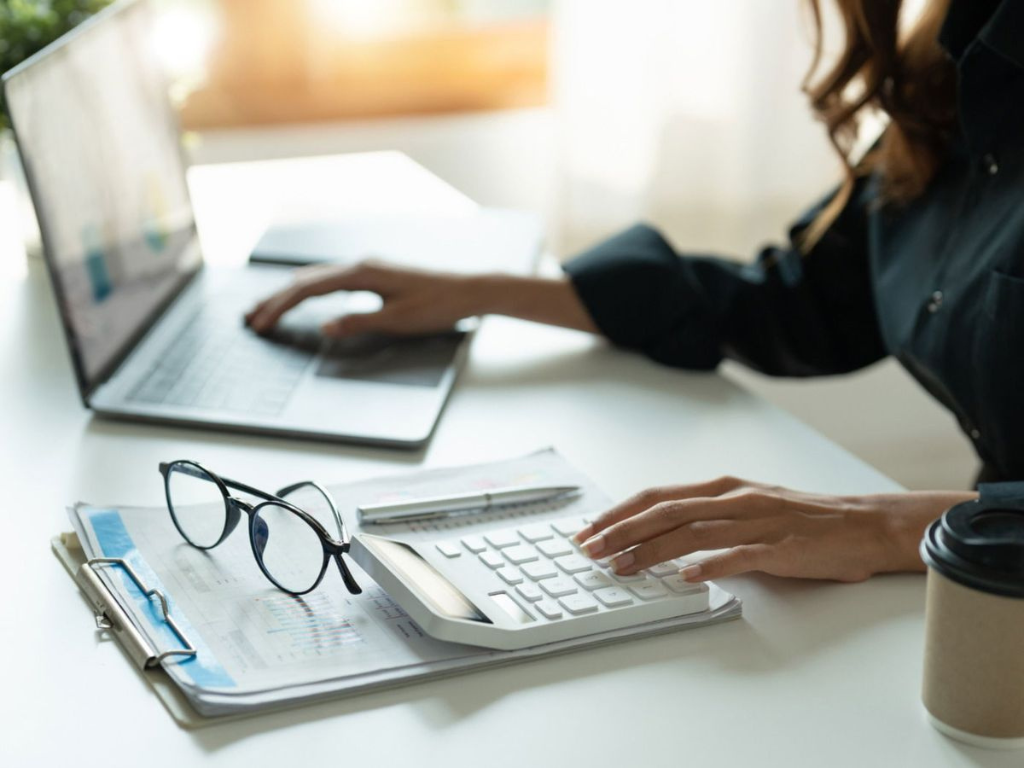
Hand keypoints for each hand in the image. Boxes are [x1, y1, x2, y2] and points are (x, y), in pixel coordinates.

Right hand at [245, 261, 479, 336]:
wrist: (468, 291)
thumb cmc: (438, 306)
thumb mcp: (397, 321)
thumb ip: (358, 322)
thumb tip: (325, 327)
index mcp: (362, 273)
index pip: (309, 289)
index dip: (282, 306)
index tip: (262, 323)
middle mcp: (361, 265)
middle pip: (307, 280)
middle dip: (276, 299)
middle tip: (251, 318)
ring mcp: (368, 267)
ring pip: (318, 278)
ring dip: (290, 294)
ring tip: (267, 308)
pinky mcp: (376, 274)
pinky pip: (332, 280)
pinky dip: (310, 291)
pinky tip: (304, 298)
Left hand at [573, 477, 976, 582]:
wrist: (863, 524)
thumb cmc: (803, 520)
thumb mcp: (746, 508)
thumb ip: (707, 518)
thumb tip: (660, 537)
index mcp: (723, 489)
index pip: (658, 497)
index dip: (620, 512)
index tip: (589, 530)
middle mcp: (735, 499)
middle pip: (666, 511)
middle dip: (622, 530)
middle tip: (591, 550)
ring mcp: (758, 521)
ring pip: (694, 532)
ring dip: (653, 550)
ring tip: (622, 566)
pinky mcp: (782, 547)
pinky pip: (741, 555)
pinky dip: (710, 565)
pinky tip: (686, 577)